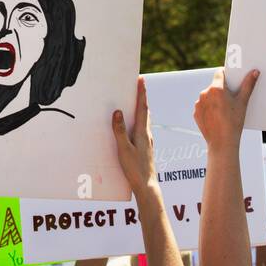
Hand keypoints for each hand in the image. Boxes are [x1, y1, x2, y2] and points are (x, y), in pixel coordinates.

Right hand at [112, 77, 157, 198]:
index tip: (141, 79)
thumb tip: (118, 112)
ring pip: (145, 120)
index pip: (142, 107)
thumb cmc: (135, 168)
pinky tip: (135, 125)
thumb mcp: (124, 149)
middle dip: (141, 97)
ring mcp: (148, 141)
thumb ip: (120, 131)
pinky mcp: (146, 147)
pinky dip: (139, 120)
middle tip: (138, 86)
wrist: (147, 185)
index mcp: (142, 132)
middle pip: (145, 111)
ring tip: (136, 101)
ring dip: (141, 109)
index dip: (142, 93)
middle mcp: (147, 134)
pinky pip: (143, 128)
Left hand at [194, 68, 258, 150]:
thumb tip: (254, 72)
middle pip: (215, 86)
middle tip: (232, 98)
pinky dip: (210, 109)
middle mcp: (204, 94)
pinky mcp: (196, 113)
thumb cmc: (234, 122)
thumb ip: (248, 85)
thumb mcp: (243, 102)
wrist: (222, 142)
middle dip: (223, 89)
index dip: (227, 75)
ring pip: (209, 96)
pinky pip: (203, 106)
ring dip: (215, 99)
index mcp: (216, 88)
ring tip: (225, 110)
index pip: (220, 73)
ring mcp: (198, 104)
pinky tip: (218, 116)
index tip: (233, 79)